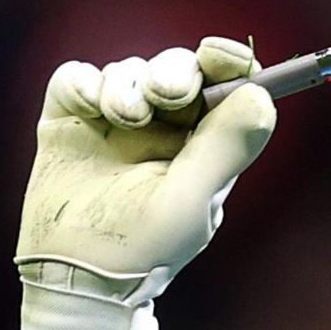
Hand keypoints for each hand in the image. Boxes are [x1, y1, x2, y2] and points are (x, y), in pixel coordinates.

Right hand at [7, 38, 277, 329]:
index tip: (224, 55)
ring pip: (129, 69)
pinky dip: (83, 82)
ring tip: (123, 117)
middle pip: (178, 68)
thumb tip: (260, 96)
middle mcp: (165, 127)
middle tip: (168, 95)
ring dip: (127, 85)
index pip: (226, 87)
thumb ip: (226, 147)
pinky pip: (77, 76)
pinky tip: (90, 108)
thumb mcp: (193, 200)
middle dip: (174, 71)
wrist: (80, 274)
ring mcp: (116, 120)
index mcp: (206, 144)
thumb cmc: (147, 248)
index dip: (229, 62)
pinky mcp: (70, 119)